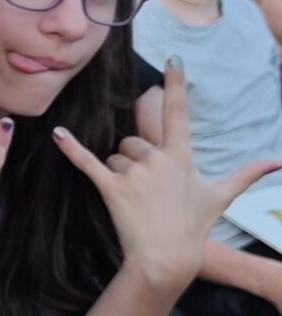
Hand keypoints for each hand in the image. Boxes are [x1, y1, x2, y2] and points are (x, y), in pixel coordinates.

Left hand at [51, 59, 280, 293]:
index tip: (173, 57)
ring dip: (119, 172)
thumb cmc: (193, 226)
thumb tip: (277, 163)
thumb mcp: (220, 196)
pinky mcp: (111, 189)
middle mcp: (158, 160)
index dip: (176, 84)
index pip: (178, 113)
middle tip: (148, 192)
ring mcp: (134, 174)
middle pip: (133, 142)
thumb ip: (246, 174)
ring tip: (134, 199)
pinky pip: (87, 163)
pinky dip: (70, 148)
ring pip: (115, 156)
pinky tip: (56, 133)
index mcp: (182, 156)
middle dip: (136, 161)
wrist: (167, 258)